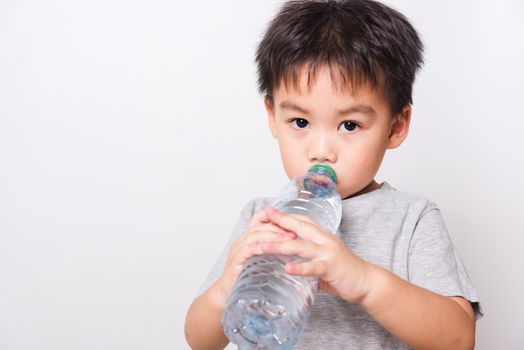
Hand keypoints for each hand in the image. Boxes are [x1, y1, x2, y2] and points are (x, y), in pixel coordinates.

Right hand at [212, 207, 296, 307]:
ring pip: (255, 235)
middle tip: (294, 232)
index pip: (260, 219)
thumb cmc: (246, 278)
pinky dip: (259, 247)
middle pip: (260, 225)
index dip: (275, 218)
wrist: (227, 292)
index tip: (292, 223)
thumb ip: (272, 252)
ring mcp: (238, 249)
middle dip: (279, 227)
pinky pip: (248, 249)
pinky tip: (270, 248)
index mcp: (249, 238)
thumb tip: (293, 248)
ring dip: (273, 236)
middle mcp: (242, 240)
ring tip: (288, 239)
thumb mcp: (262, 261)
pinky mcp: (235, 260)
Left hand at [260, 206, 374, 302]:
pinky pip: (313, 267)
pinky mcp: (331, 267)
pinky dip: (299, 267)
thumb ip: (308, 259)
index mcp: (323, 236)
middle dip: (281, 220)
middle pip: (300, 227)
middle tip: (264, 215)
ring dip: (280, 246)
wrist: (367, 281)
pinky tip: (287, 268)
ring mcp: (328, 252)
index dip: (286, 216)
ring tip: (263, 246)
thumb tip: (290, 264)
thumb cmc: (345, 272)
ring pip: (301, 246)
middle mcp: (325, 240)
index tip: (270, 212)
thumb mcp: (324, 261)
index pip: (302, 221)